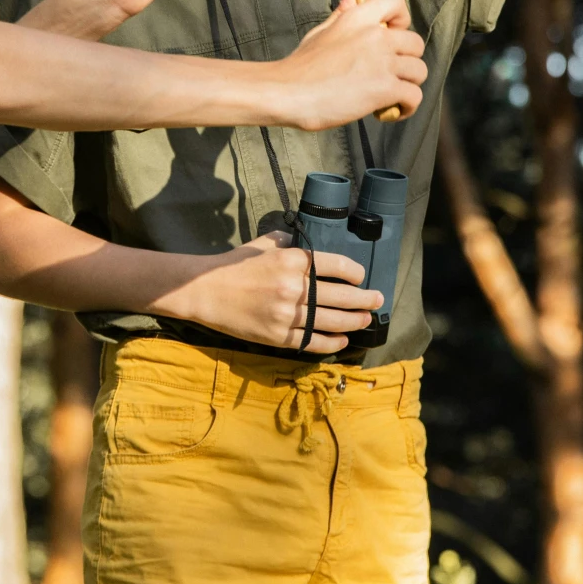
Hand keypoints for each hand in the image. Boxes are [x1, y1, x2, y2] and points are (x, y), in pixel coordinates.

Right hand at [173, 232, 379, 353]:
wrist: (205, 291)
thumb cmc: (233, 265)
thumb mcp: (262, 244)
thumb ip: (288, 241)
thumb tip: (307, 241)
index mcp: (292, 261)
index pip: (337, 266)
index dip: (355, 273)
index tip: (361, 277)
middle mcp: (293, 288)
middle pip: (341, 296)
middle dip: (365, 300)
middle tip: (377, 299)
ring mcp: (287, 314)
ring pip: (332, 321)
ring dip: (354, 321)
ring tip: (365, 319)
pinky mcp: (278, 336)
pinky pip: (313, 341)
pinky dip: (332, 342)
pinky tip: (342, 340)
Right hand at [270, 0, 425, 129]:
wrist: (287, 93)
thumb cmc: (301, 66)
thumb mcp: (322, 31)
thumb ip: (343, 11)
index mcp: (357, 18)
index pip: (395, 1)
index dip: (401, 18)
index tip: (393, 34)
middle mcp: (374, 37)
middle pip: (416, 43)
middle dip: (407, 61)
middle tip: (388, 74)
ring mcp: (381, 62)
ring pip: (419, 71)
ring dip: (407, 85)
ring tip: (388, 95)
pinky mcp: (384, 89)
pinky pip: (414, 96)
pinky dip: (406, 107)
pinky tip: (386, 111)